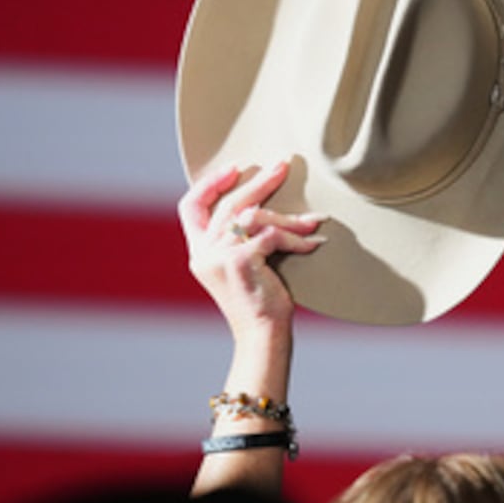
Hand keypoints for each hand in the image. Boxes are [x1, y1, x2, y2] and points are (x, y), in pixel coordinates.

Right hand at [177, 161, 325, 336]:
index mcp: (200, 253)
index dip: (209, 184)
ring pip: (254, 216)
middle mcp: (203, 253)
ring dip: (288, 216)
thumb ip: (242, 239)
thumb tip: (262, 206)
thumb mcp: (244, 265)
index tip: (234, 168)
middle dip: (259, 183)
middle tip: (282, 166)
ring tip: (314, 219)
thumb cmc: (261, 301)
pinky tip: (313, 244)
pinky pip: (272, 236)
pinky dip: (296, 239)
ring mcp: (219, 257)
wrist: (263, 336)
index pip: (190, 207)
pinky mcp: (239, 260)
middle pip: (229, 204)